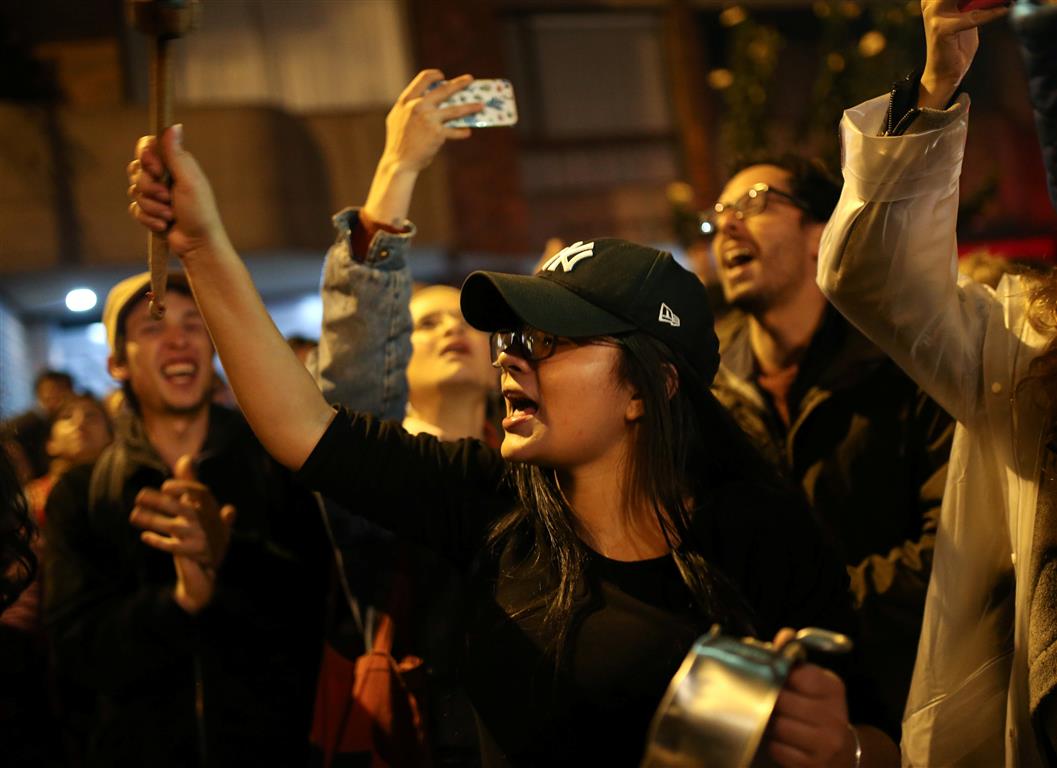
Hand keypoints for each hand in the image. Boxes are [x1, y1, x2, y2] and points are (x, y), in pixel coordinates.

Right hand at [127, 125, 229, 258]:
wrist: (198, 244)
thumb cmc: (200, 212)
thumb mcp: (189, 181)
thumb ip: (176, 155)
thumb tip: (174, 126)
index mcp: (175, 164)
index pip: (147, 146)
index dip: (147, 157)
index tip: (157, 170)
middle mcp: (164, 175)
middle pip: (136, 169)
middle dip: (150, 188)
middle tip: (168, 198)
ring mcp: (155, 194)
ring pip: (134, 191)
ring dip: (152, 206)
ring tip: (170, 215)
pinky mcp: (149, 211)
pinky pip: (135, 209)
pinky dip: (149, 219)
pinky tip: (164, 225)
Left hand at [129, 455, 235, 613]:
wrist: (212, 566)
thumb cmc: (205, 529)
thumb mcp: (203, 506)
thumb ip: (192, 483)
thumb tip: (186, 458)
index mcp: (211, 509)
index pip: (200, 494)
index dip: (184, 488)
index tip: (166, 486)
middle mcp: (206, 522)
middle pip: (183, 508)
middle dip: (161, 502)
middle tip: (139, 496)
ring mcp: (199, 539)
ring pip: (173, 527)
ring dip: (152, 521)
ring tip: (134, 515)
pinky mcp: (192, 554)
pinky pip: (172, 547)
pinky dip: (159, 541)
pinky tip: (145, 536)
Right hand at [380, 69, 483, 175]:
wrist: (399, 161)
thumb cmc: (399, 141)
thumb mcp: (398, 118)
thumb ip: (410, 107)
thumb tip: (425, 99)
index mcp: (406, 101)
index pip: (422, 79)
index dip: (434, 76)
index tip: (442, 76)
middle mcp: (418, 107)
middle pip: (443, 90)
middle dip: (459, 83)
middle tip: (470, 79)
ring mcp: (429, 119)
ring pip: (455, 110)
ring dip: (470, 107)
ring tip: (481, 105)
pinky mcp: (437, 134)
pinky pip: (454, 131)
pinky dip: (462, 132)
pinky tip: (468, 132)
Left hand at [764, 629, 852, 767]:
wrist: (843, 753)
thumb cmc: (819, 710)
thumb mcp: (813, 682)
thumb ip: (794, 660)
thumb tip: (784, 635)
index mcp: (834, 688)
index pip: (799, 675)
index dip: (780, 675)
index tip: (774, 677)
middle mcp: (835, 716)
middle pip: (784, 701)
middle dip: (770, 700)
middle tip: (767, 699)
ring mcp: (827, 743)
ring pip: (779, 726)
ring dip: (770, 723)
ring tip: (774, 719)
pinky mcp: (814, 764)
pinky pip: (779, 749)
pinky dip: (774, 744)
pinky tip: (780, 739)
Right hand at [919, 0, 1009, 108]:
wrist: (944, 74)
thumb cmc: (956, 47)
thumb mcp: (968, 18)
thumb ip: (975, 5)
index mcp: (935, 1)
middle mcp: (931, 5)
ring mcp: (934, 16)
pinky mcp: (941, 29)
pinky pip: (972, 17)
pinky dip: (991, 13)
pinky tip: (1004, 10)